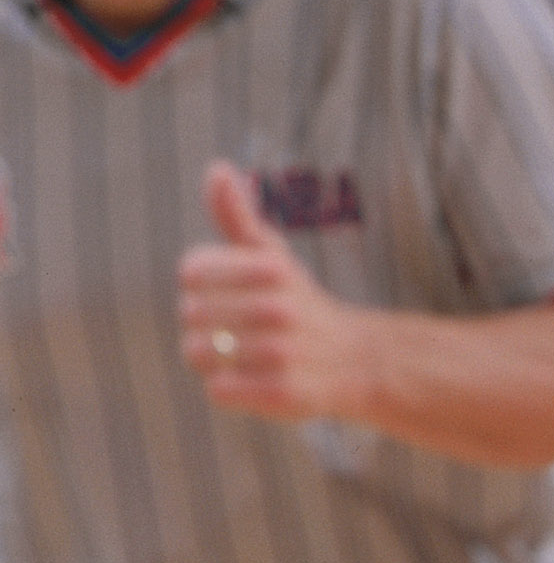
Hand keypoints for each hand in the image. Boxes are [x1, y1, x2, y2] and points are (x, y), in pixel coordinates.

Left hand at [179, 161, 378, 424]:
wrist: (355, 361)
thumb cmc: (298, 304)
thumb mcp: (271, 255)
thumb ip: (237, 216)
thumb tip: (217, 168)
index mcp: (270, 269)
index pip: (192, 272)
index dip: (200, 287)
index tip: (226, 294)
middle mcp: (278, 308)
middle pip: (190, 313)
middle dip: (203, 324)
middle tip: (236, 330)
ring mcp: (281, 352)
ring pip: (197, 352)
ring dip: (212, 358)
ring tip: (241, 357)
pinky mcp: (282, 394)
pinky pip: (218, 389)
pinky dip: (226, 388)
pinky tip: (250, 381)